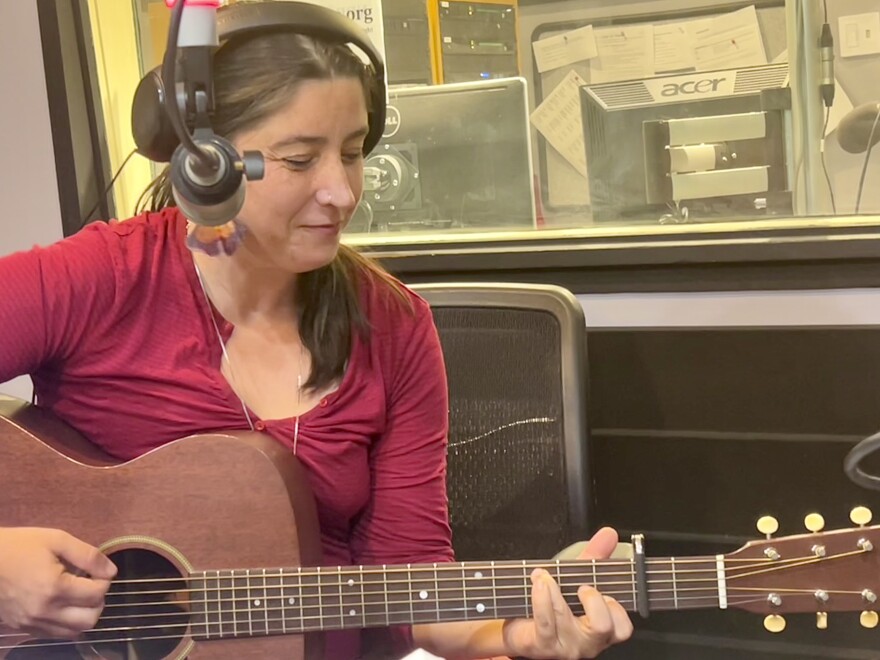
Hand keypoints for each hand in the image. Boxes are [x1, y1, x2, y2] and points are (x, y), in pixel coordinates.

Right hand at [0, 527, 116, 638]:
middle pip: (89, 619)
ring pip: (74, 632)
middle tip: (92, 584)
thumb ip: (88, 555)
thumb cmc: (19, 546)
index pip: (97, 594)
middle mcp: (45, 611)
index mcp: (55, 588)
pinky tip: (64, 605)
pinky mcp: (23, 628)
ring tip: (79, 595)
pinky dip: (67, 623)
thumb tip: (111, 571)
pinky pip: (55, 635)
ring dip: (84, 615)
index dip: (104, 580)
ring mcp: (32, 623)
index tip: (98, 571)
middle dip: (98, 601)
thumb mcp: (56, 540)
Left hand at [502, 527, 632, 658]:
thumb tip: (609, 533)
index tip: (603, 590)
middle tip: (580, 586)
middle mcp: (586, 643)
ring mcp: (564, 646)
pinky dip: (541, 597)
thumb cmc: (552, 604)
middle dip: (592, 599)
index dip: (616, 608)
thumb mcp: (575, 578)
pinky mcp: (542, 645)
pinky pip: (545, 621)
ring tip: (544, 576)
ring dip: (554, 590)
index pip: (622, 629)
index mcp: (601, 631)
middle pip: (603, 627)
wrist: (519, 626)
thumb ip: (595, 556)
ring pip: (568, 620)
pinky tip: (538, 582)